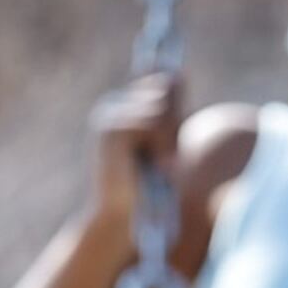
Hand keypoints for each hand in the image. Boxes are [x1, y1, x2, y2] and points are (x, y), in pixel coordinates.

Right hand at [87, 71, 183, 226]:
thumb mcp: (168, 142)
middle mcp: (112, 105)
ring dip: (170, 141)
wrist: (124, 215)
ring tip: (162, 165)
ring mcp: (108, 116)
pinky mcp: (110, 131)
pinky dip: (161, 147)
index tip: (173, 136)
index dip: (177, 105)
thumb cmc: (149, 183)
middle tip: (167, 159)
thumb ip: (171, 110)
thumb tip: (179, 72)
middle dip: (175, 126)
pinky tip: (156, 167)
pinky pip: (150, 124)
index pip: (162, 82)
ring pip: (159, 108)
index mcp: (124, 105)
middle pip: (164, 92)